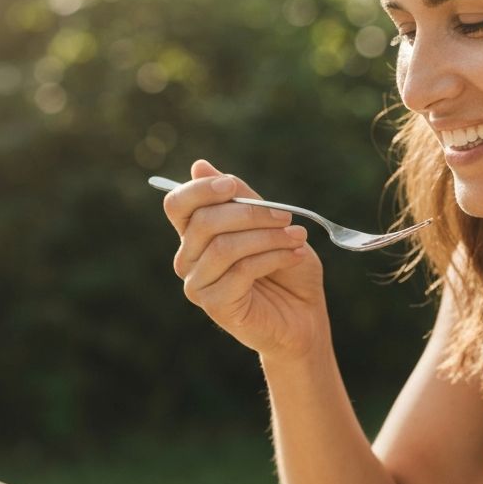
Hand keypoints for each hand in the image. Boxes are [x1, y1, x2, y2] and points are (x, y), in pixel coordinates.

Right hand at [162, 159, 327, 358]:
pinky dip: (272, 257)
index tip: (233, 186)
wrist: (304, 317)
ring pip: (224, 246)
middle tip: (286, 216)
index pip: (177, 205)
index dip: (200, 190)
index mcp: (196, 235)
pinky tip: (294, 256)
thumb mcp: (270, 224)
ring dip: (267, 236)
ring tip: (298, 237)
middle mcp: (189, 259)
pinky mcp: (215, 305)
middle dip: (250, 213)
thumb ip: (241, 198)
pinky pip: (240, 271)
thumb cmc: (287, 269)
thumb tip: (199, 166)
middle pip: (204, 222)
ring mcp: (198, 285)